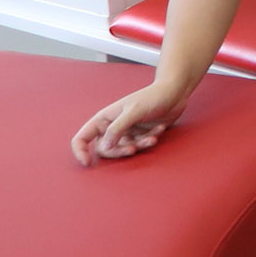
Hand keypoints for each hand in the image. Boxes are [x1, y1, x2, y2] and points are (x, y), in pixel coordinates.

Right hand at [73, 81, 191, 163]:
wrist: (174, 93)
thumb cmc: (152, 97)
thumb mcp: (134, 111)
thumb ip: (117, 129)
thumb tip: (103, 148)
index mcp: (104, 119)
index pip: (82, 138)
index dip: (80, 151)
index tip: (88, 163)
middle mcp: (112, 127)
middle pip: (104, 149)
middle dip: (118, 152)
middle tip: (133, 149)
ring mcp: (126, 132)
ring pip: (123, 150)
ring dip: (139, 146)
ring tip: (153, 138)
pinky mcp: (139, 136)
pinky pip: (139, 146)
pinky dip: (149, 140)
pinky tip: (160, 130)